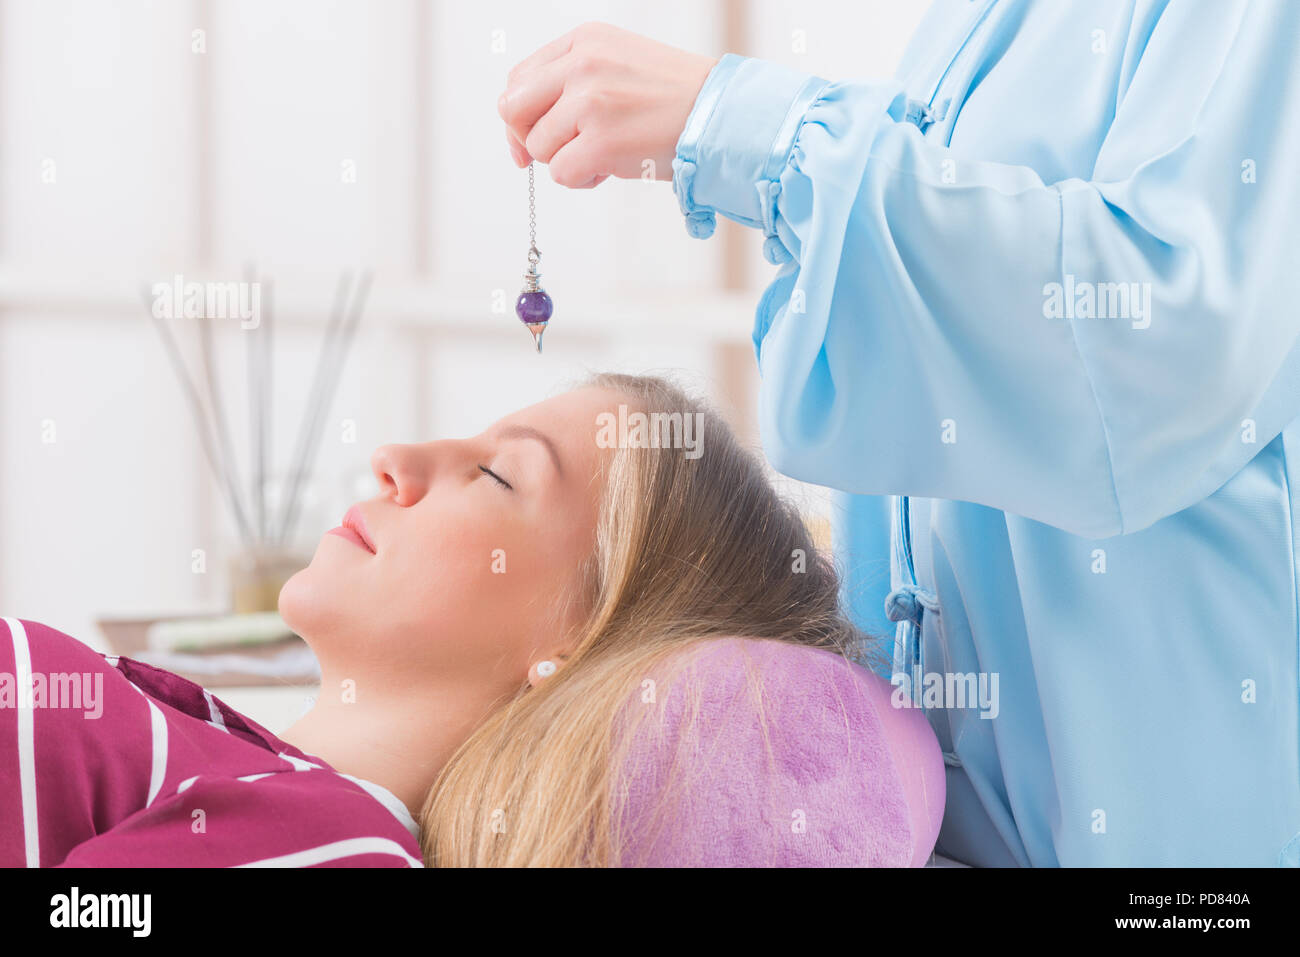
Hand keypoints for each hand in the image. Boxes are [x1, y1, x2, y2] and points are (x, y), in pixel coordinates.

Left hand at [498, 21, 718, 188]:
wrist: (721, 115)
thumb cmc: (674, 98)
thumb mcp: (618, 64)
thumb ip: (571, 81)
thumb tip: (523, 127)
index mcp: (584, 41)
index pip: (520, 78)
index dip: (520, 115)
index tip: (531, 139)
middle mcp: (582, 64)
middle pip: (512, 110)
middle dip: (527, 139)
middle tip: (557, 154)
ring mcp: (590, 102)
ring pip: (538, 147)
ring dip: (566, 161)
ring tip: (604, 155)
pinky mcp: (601, 141)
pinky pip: (561, 174)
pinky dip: (582, 180)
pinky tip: (610, 169)